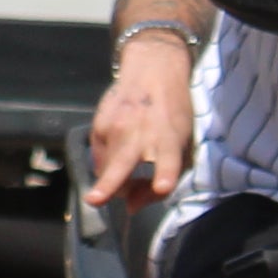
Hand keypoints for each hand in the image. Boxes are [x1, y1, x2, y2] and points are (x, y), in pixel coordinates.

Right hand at [84, 38, 197, 213]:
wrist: (152, 70)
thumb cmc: (173, 114)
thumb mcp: (183, 145)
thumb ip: (166, 178)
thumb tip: (132, 208)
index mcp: (169, 139)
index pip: (168, 161)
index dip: (165, 176)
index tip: (162, 187)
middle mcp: (140, 134)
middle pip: (122, 165)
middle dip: (109, 185)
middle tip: (95, 200)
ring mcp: (115, 128)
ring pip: (106, 170)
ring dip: (113, 182)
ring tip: (128, 173)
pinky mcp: (98, 125)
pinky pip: (98, 158)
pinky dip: (107, 164)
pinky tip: (119, 151)